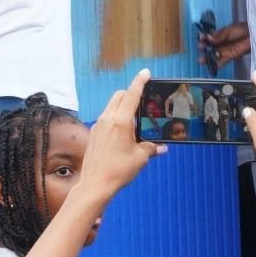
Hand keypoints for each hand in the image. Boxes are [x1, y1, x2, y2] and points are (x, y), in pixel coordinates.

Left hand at [79, 69, 164, 201]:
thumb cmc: (118, 171)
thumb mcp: (140, 158)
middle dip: (131, 93)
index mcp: (120, 121)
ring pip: (111, 106)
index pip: (132, 94)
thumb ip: (151, 148)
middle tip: (143, 100)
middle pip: (120, 96)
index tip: (145, 73)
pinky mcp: (94, 133)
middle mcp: (107, 119)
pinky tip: (122, 132)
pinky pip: (106, 118)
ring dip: (122, 106)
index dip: (140, 82)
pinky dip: (115, 117)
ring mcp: (98, 125)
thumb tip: (161, 147)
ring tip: (134, 121)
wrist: (95, 183)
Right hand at [199, 21, 249, 68]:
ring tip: (201, 60)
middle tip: (200, 48)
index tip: (200, 38)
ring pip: (215, 55)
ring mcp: (226, 50)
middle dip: (205, 48)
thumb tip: (208, 38)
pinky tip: (210, 66)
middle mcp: (221, 43)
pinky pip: (222, 61)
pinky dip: (216, 65)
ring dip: (208, 58)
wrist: (253, 34)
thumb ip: (218, 36)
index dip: (204, 38)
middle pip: (211, 47)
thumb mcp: (228, 31)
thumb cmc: (241, 29)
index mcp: (220, 35)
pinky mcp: (231, 56)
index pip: (210, 38)